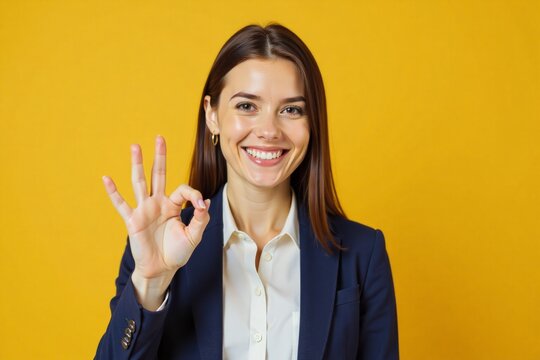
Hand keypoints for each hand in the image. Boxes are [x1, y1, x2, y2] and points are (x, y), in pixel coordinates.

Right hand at [102, 135, 209, 307]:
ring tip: (135, 146)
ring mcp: (144, 210)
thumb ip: (201, 219)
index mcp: (173, 206)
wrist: (161, 269)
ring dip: (138, 164)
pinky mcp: (133, 220)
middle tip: (160, 138)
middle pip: (158, 175)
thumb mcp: (194, 236)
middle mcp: (158, 203)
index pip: (183, 190)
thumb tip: (205, 203)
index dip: (194, 196)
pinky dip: (113, 192)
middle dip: (160, 157)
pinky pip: (121, 204)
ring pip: (140, 182)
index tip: (201, 207)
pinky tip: (106, 178)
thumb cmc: (177, 253)